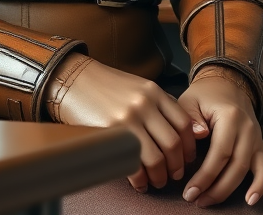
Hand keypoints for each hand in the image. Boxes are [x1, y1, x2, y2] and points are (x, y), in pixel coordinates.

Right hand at [45, 55, 199, 190]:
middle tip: (174, 174)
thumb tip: (181, 131)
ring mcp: (128, 117)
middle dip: (177, 165)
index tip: (187, 158)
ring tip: (157, 181)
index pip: (183, 123)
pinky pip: (133, 163)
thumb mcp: (137, 87)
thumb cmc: (105, 85)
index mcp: (153, 91)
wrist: (73, 79)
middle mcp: (144, 103)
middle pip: (173, 143)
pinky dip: (140, 179)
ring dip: (160, 175)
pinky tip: (139, 182)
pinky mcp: (111, 132)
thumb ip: (158, 105)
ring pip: (157, 157)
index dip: (189, 146)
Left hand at [177, 72, 262, 206]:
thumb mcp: (190, 100)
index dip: (205, 176)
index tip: (189, 191)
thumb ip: (190, 118)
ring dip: (230, 191)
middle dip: (215, 188)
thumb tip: (199, 136)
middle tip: (196, 200)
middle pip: (235, 166)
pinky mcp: (260, 146)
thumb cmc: (205, 95)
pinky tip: (250, 200)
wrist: (227, 83)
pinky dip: (260, 186)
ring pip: (248, 170)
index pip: (219, 153)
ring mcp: (256, 138)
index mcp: (230, 117)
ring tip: (210, 202)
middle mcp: (247, 129)